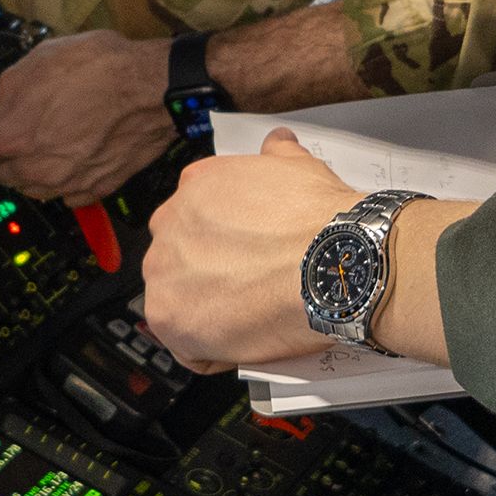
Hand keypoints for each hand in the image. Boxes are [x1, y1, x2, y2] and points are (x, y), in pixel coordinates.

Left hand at [0, 31, 176, 206]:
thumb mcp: (39, 60)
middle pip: (6, 174)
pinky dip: (70, 181)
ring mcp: (66, 184)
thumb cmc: (97, 68)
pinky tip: (80, 158)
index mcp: (11, 136)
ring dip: (38, 172)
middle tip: (30, 135)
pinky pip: (70, 194)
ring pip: (36, 189)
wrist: (152, 88)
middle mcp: (34, 168)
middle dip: (12, 156)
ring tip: (55, 147)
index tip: (3, 127)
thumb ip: (8, 90)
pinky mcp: (96, 190)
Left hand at [142, 130, 356, 373]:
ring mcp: (163, 269)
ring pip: (178, 301)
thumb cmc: (319, 219)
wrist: (332, 261)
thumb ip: (277, 155)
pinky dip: (213, 352)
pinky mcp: (168, 317)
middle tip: (252, 292)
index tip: (247, 260)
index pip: (193, 221)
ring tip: (253, 322)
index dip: (222, 246)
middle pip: (179, 260)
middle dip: (209, 279)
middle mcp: (170, 222)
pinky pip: (186, 346)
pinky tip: (247, 345)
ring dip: (209, 316)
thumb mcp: (298, 167)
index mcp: (196, 185)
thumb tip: (277, 143)